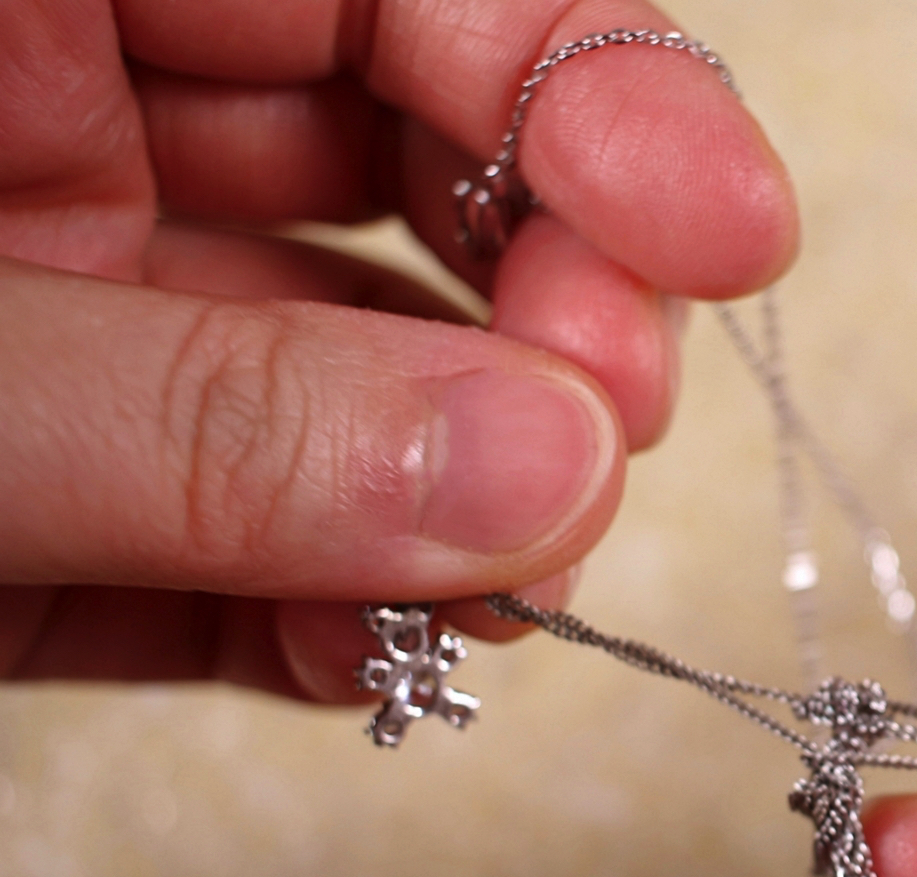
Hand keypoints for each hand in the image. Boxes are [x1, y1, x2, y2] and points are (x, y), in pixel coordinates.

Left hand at [0, 0, 795, 696]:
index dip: (587, 77)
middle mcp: (73, 132)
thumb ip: (215, 418)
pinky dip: (344, 613)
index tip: (725, 230)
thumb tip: (551, 470)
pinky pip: (265, 536)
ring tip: (511, 585)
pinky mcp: (80, 501)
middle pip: (419, 156)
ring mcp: (86, 315)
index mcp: (30, 3)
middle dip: (562, 303)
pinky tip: (389, 651)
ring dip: (480, 493)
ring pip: (369, 364)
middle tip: (613, 430)